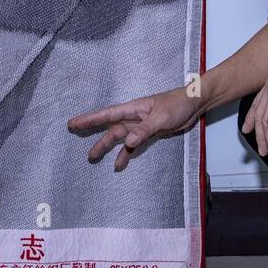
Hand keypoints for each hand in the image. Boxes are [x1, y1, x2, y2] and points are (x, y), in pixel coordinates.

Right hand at [67, 86, 201, 171]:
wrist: (194, 104)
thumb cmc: (178, 104)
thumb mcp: (161, 117)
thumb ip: (144, 130)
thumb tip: (127, 142)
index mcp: (133, 108)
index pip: (107, 114)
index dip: (90, 119)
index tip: (74, 123)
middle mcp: (133, 117)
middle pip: (109, 126)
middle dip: (92, 131)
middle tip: (74, 133)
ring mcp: (140, 126)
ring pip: (119, 137)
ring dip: (106, 146)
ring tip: (92, 156)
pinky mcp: (148, 133)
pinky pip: (133, 145)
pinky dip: (126, 154)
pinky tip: (118, 164)